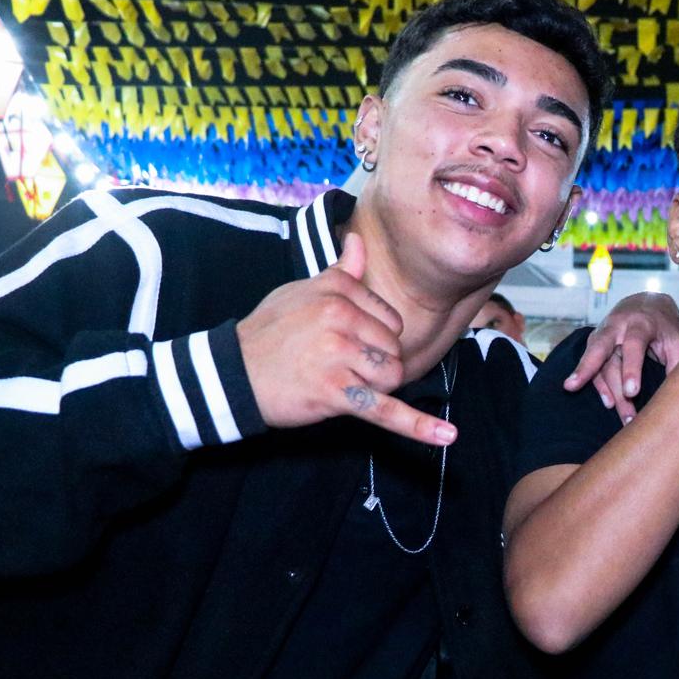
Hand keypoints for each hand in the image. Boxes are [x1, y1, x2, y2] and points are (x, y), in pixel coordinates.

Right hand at [236, 234, 455, 446]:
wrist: (231, 373)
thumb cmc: (269, 332)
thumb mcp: (300, 291)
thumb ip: (339, 273)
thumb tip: (358, 241)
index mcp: (337, 290)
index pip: (390, 319)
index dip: (373, 337)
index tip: (341, 341)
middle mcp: (340, 317)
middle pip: (394, 348)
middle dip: (375, 363)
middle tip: (333, 365)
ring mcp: (339, 355)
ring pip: (392, 375)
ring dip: (374, 386)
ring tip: (338, 381)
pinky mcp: (336, 392)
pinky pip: (385, 410)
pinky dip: (416, 427)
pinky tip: (446, 437)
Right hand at [565, 292, 678, 422]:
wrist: (646, 305)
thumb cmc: (665, 327)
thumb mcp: (677, 338)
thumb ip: (677, 361)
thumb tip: (678, 391)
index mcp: (639, 323)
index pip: (633, 345)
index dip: (631, 369)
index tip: (632, 393)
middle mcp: (617, 326)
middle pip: (599, 347)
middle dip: (588, 368)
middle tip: (582, 392)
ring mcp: (603, 335)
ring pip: (600, 364)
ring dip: (609, 392)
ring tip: (625, 418)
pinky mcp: (597, 345)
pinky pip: (595, 368)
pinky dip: (600, 387)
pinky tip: (609, 403)